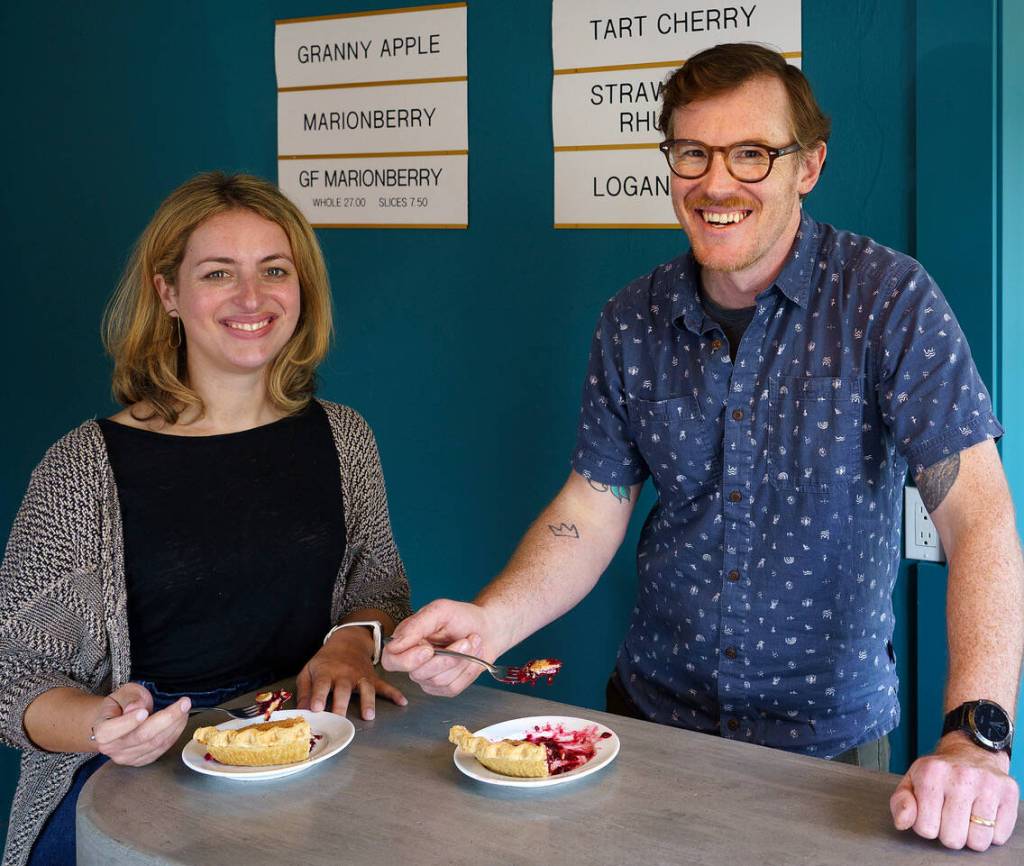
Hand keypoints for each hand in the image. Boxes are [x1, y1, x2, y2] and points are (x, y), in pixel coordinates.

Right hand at [90, 683, 190, 766]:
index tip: (144, 711)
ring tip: (185, 708)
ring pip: (155, 744)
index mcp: (101, 731)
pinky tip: (181, 720)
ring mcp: (127, 757)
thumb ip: (130, 699)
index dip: (128, 722)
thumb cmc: (120, 705)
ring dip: (175, 725)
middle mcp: (112, 749)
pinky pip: (162, 749)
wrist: (117, 722)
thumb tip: (136, 708)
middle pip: (141, 737)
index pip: (111, 731)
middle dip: (166, 719)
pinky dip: (175, 733)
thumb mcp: (123, 693)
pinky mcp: (142, 760)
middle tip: (184, 703)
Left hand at [296, 627, 406, 719]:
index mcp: (326, 672)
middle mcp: (344, 674)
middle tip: (340, 719)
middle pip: (343, 689)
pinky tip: (402, 702)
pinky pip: (385, 686)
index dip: (317, 696)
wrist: (348, 642)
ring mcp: (360, 676)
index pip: (321, 685)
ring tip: (369, 716)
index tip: (316, 709)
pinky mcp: (372, 678)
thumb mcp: (309, 671)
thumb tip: (300, 711)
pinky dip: (394, 694)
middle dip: (341, 704)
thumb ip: (304, 691)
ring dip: (368, 701)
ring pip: (365, 689)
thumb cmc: (325, 661)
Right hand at [382, 599, 501, 696]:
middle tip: (465, 640)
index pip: (391, 660)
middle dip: (446, 658)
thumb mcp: (439, 611)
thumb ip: (416, 625)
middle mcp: (414, 662)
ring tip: (471, 642)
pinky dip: (468, 670)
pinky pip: (453, 687)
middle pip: (418, 674)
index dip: (407, 660)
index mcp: (406, 641)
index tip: (428, 650)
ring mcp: (429, 677)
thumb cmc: (462, 617)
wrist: (487, 628)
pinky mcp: (445, 688)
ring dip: (461, 660)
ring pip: (438, 681)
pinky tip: (472, 656)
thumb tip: (395, 644)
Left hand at [890, 733, 1018, 850]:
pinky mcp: (1008, 792)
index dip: (928, 827)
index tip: (931, 813)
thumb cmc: (939, 772)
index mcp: (930, 773)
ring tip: (967, 816)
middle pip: (953, 839)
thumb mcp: (912, 781)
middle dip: (949, 833)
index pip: (926, 829)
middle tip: (950, 816)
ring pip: (978, 842)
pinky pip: (999, 837)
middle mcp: (960, 777)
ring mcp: (987, 784)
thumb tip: (902, 822)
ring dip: (971, 836)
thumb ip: (901, 802)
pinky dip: (992, 833)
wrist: (971, 751)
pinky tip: (984, 814)